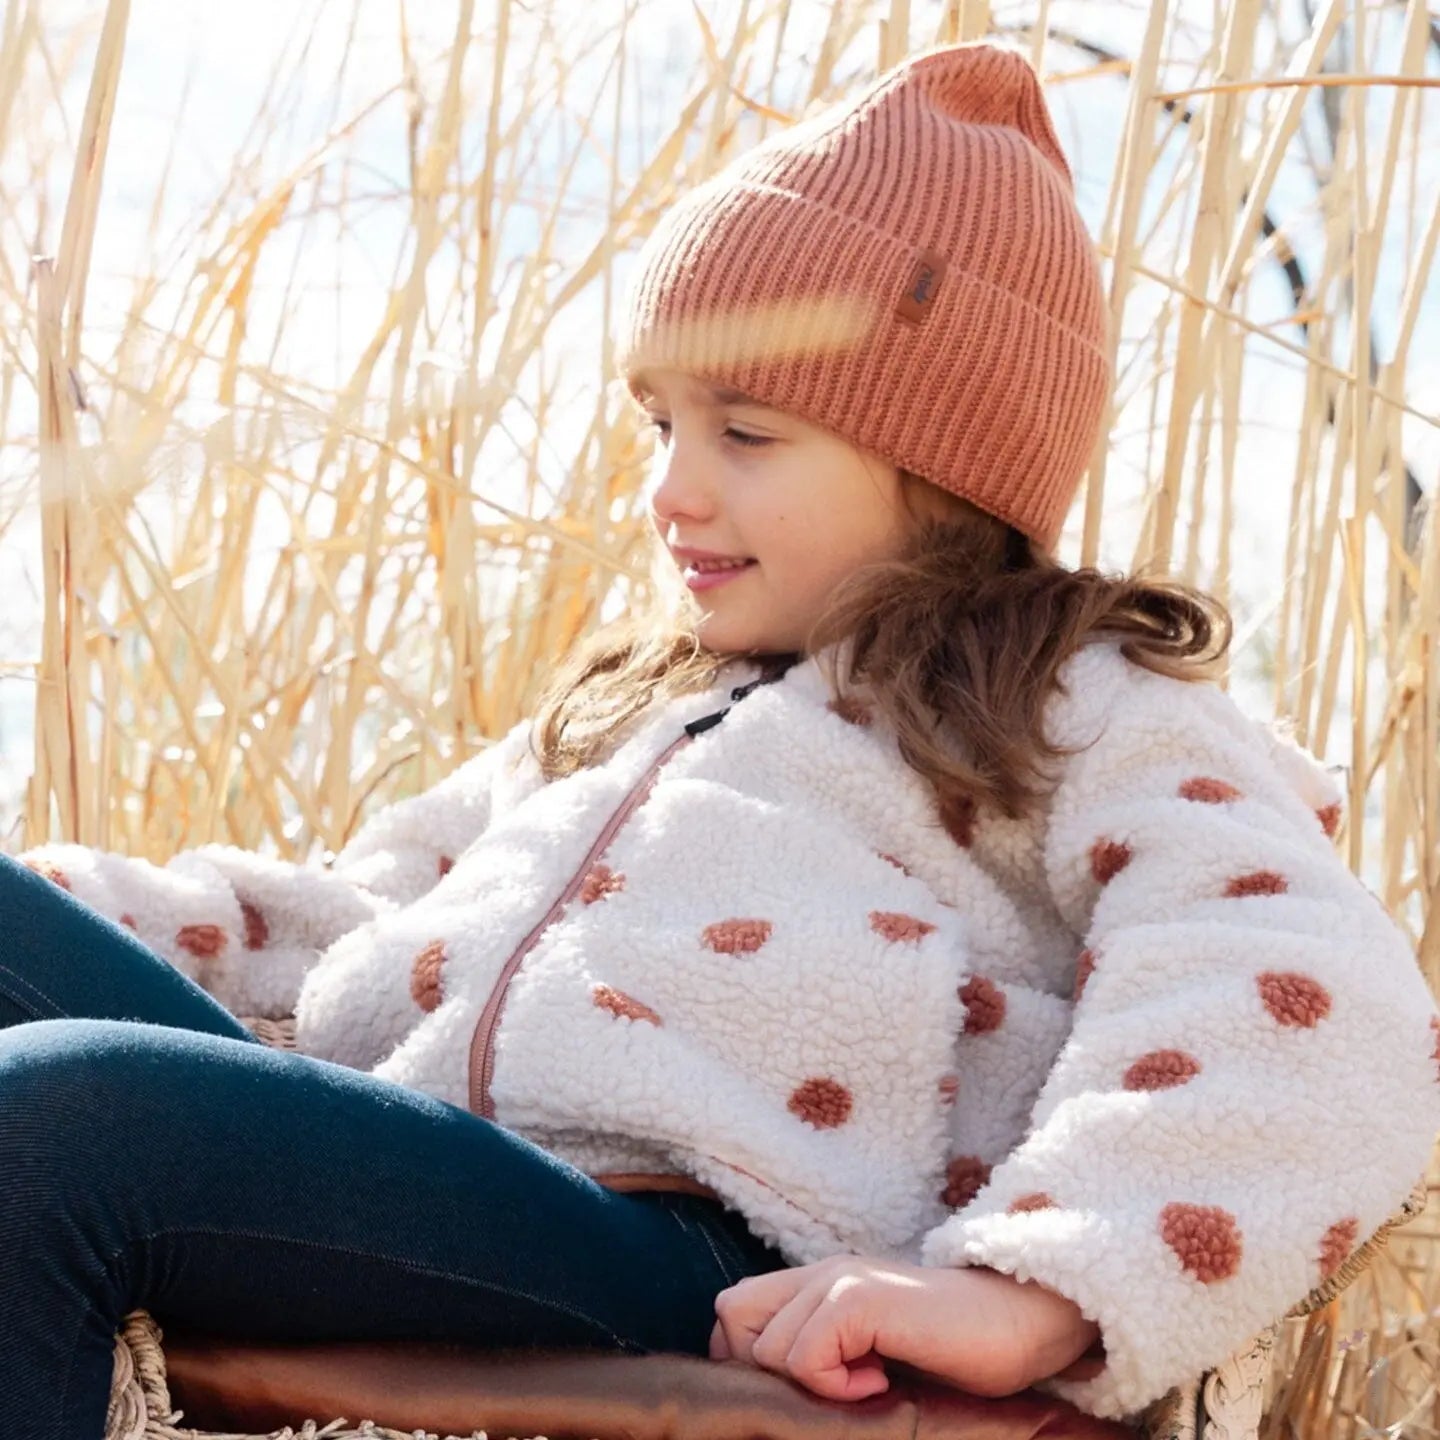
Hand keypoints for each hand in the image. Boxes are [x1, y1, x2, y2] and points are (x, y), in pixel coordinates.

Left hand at [708, 1255, 1101, 1403]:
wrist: (1024, 1320)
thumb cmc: (957, 1349)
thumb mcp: (876, 1351)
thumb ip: (829, 1353)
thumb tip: (777, 1403)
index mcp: (819, 1283)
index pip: (733, 1312)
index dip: (747, 1360)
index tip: (800, 1395)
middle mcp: (821, 1274)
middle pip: (733, 1319)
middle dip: (764, 1372)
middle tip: (825, 1395)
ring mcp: (839, 1282)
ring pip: (767, 1348)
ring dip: (809, 1384)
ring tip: (867, 1385)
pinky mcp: (861, 1300)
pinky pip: (806, 1356)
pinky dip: (835, 1385)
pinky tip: (881, 1383)